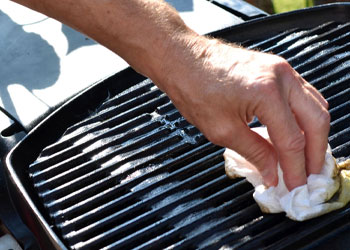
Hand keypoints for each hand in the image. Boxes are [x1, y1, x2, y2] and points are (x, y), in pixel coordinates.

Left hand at [155, 36, 329, 190]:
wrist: (182, 60)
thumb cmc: (193, 87)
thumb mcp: (222, 130)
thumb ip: (254, 153)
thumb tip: (272, 171)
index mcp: (266, 93)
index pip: (292, 140)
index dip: (295, 168)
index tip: (294, 185)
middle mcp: (280, 77)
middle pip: (316, 121)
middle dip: (316, 153)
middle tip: (309, 175)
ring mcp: (281, 69)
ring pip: (315, 106)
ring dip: (314, 134)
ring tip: (305, 158)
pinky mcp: (276, 68)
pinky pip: (303, 96)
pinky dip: (303, 117)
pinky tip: (296, 132)